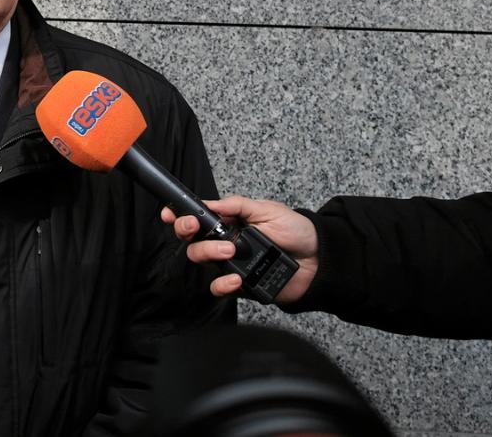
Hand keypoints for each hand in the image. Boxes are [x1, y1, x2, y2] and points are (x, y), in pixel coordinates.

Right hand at [160, 196, 319, 302]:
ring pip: (201, 261)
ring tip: (230, 251)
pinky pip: (220, 287)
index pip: (198, 219)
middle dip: (187, 231)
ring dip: (209, 253)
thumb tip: (210, 204)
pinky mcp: (241, 285)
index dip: (179, 216)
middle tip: (195, 227)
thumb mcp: (267, 209)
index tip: (170, 213)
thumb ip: (237, 206)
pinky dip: (223, 284)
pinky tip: (235, 278)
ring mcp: (231, 264)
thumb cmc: (296, 231)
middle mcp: (225, 243)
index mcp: (229, 222)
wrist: (320, 260)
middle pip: (192, 239)